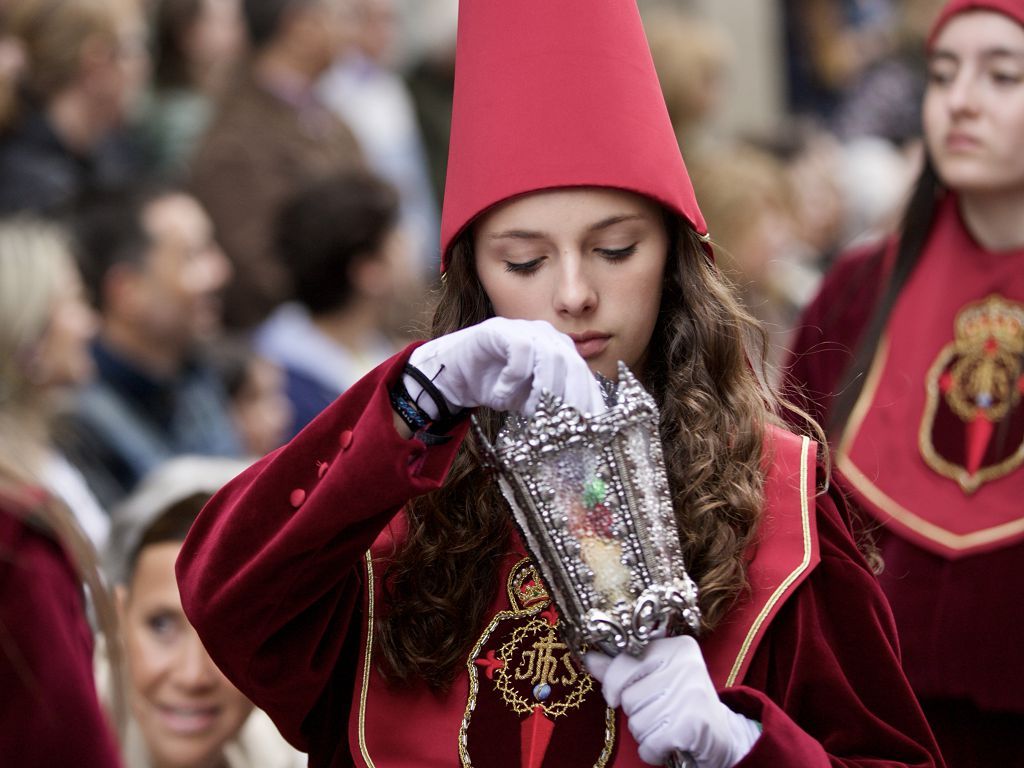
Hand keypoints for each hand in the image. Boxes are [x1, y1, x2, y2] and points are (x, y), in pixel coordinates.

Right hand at [406, 318, 606, 416]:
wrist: (456, 376)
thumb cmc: (497, 387)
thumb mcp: (530, 401)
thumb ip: (554, 406)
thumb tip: (579, 430)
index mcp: (560, 350)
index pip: (583, 374)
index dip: (590, 399)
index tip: (594, 427)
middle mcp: (548, 335)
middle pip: (572, 364)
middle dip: (570, 397)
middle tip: (563, 423)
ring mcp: (524, 328)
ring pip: (549, 357)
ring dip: (542, 390)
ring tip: (529, 412)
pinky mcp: (500, 329)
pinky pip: (519, 353)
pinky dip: (513, 380)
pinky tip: (501, 396)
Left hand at [585, 636, 759, 766]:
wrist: (723, 737)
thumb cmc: (682, 703)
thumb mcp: (656, 677)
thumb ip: (622, 668)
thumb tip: (590, 659)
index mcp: (676, 647)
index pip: (623, 663)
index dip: (613, 685)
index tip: (616, 696)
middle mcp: (686, 665)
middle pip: (628, 696)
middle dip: (637, 712)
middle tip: (661, 712)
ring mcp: (690, 694)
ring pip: (636, 722)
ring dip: (646, 733)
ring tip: (668, 726)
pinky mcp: (691, 725)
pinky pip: (649, 743)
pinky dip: (653, 751)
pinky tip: (670, 744)